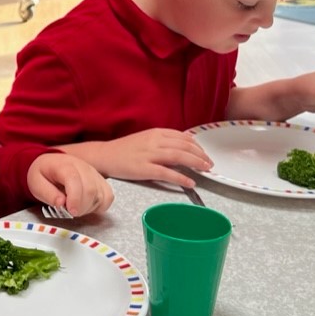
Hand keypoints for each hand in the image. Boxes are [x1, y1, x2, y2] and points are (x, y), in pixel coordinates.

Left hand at [26, 153, 113, 216]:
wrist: (51, 163)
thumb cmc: (43, 174)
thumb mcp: (36, 183)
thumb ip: (47, 194)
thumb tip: (60, 204)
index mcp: (64, 165)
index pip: (74, 180)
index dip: (75, 198)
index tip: (71, 211)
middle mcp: (83, 167)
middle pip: (90, 189)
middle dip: (81, 207)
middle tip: (70, 212)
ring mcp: (94, 173)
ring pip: (101, 194)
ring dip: (89, 207)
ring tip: (76, 208)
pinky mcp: (100, 180)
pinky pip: (108, 196)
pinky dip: (101, 205)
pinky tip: (88, 206)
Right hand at [86, 128, 211, 187]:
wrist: (104, 156)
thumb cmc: (124, 150)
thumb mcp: (145, 139)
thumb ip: (162, 142)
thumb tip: (181, 148)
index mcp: (156, 133)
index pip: (182, 136)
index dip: (197, 145)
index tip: (205, 153)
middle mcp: (154, 141)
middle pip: (184, 146)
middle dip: (200, 155)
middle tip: (210, 164)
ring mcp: (149, 155)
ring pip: (178, 156)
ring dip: (195, 163)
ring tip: (206, 170)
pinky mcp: (144, 169)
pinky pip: (166, 173)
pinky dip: (181, 177)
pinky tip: (190, 182)